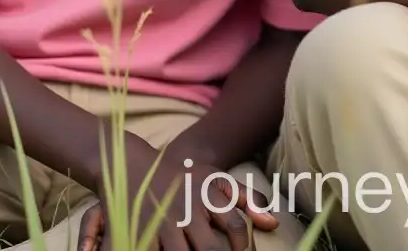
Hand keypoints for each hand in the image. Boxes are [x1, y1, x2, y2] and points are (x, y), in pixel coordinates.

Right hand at [81, 132, 277, 250]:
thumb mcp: (214, 180)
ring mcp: (161, 225)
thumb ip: (246, 199)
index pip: (236, 226)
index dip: (243, 247)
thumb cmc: (184, 179)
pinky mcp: (138, 235)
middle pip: (210, 249)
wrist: (133, 165)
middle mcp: (186, 211)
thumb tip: (274, 224)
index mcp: (207, 197)